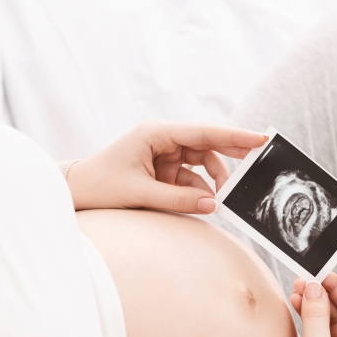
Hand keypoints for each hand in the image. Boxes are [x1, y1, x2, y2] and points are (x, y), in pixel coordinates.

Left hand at [65, 120, 266, 212]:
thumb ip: (178, 199)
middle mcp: (163, 138)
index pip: (202, 132)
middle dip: (231, 153)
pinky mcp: (163, 168)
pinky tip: (206, 201)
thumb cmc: (101, 185)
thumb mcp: (140, 193)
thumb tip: (213, 204)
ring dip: (213, 179)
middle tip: (259, 159)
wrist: (77, 191)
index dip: (233, 136)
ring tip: (223, 198)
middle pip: (206, 143)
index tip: (259, 138)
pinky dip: (200, 189)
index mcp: (155, 133)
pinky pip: (190, 176)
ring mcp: (164, 153)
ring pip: (201, 162)